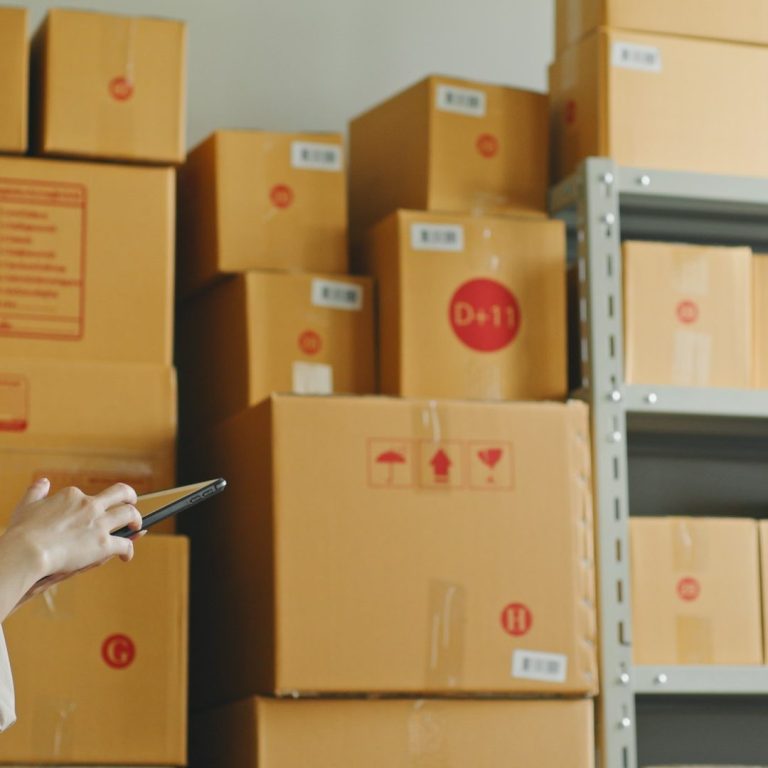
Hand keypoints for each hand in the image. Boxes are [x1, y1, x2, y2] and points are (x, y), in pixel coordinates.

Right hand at [0, 479, 144, 622]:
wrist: (27, 551)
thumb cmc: (23, 532)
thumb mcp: (27, 505)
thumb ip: (36, 492)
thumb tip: (43, 481)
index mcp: (73, 496)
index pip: (88, 496)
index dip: (91, 504)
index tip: (91, 511)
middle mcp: (90, 506)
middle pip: (121, 493)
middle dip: (130, 496)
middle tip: (132, 502)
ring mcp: (99, 524)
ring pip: (129, 515)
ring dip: (136, 520)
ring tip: (136, 526)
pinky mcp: (104, 544)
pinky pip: (125, 544)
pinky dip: (129, 550)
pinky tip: (126, 556)